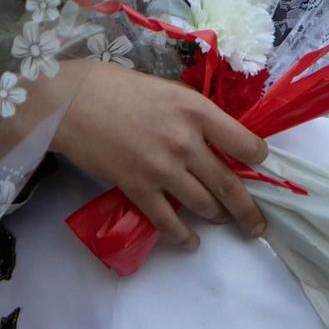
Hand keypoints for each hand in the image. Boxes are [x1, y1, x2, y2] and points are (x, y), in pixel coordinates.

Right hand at [51, 61, 269, 249]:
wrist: (69, 102)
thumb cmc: (116, 86)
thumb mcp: (167, 89)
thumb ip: (193, 114)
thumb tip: (215, 138)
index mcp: (196, 110)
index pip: (246, 143)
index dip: (257, 159)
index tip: (259, 167)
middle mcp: (186, 141)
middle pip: (229, 184)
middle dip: (248, 210)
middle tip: (257, 224)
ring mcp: (162, 168)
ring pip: (204, 204)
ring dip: (217, 217)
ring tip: (221, 220)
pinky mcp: (137, 188)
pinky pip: (168, 221)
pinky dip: (183, 236)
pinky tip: (190, 242)